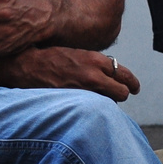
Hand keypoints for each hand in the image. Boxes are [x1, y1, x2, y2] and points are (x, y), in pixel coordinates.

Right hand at [0, 46, 139, 101]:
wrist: (27, 64)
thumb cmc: (53, 58)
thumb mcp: (80, 54)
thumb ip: (97, 65)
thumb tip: (111, 76)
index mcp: (97, 60)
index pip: (125, 75)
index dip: (132, 83)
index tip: (135, 88)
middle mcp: (93, 74)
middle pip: (122, 92)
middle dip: (121, 94)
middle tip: (118, 95)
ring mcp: (83, 89)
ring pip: (108, 103)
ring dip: (107, 102)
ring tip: (98, 99)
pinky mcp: (72, 100)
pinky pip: (91, 108)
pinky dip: (92, 108)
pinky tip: (86, 105)